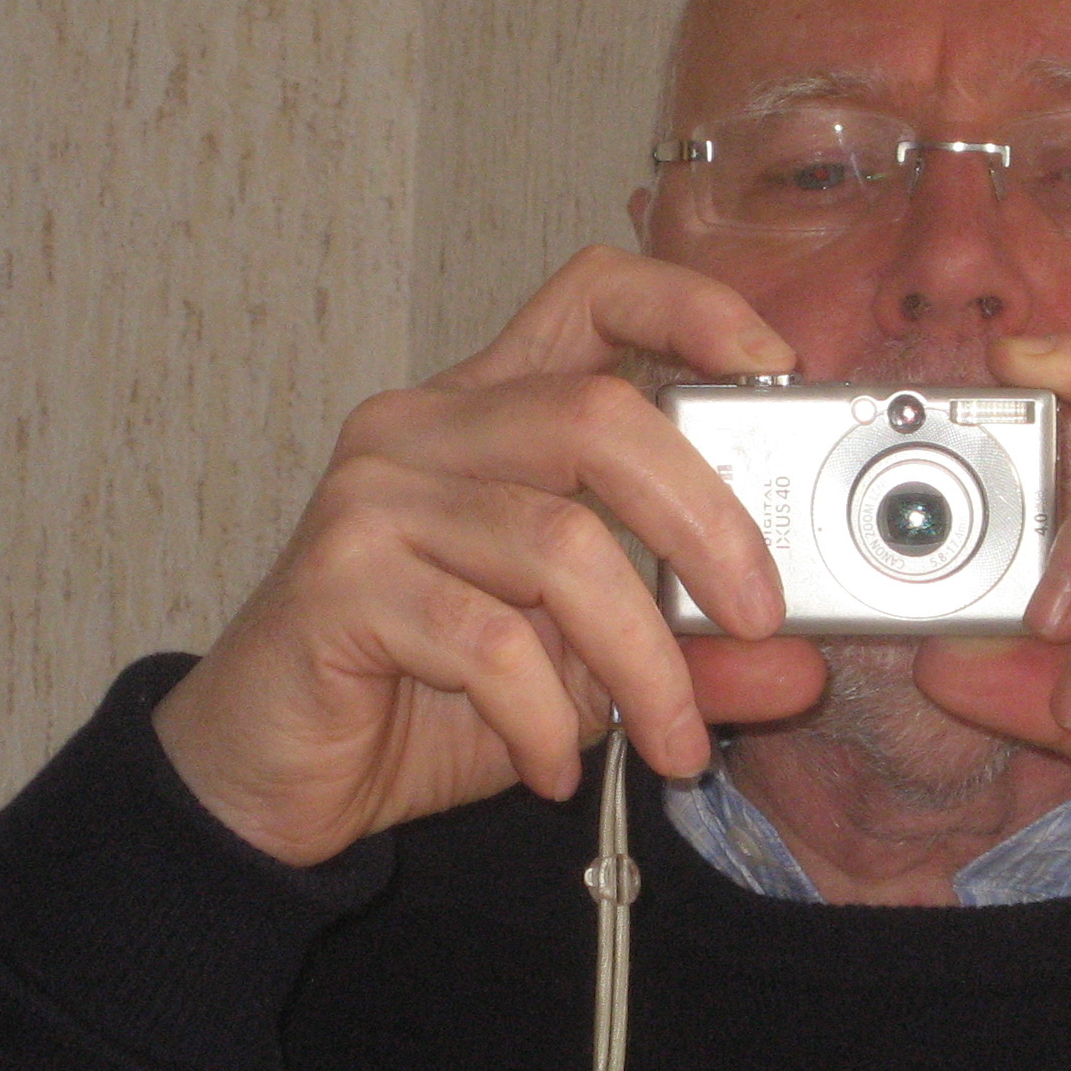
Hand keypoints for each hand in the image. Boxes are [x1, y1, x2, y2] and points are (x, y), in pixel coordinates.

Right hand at [152, 247, 826, 865]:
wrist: (271, 775)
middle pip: (600, 418)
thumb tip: (799, 664)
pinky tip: (552, 765)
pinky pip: (489, 642)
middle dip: (707, 524)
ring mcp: (373, 499)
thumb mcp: (581, 672)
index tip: (773, 367)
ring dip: (642, 662)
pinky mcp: (339, 582)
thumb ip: (685, 653)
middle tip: (758, 620)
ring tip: (670, 745)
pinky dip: (547, 717)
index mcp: (489, 412)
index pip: (591, 295)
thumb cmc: (420, 696)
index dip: (691, 308)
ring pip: (558, 546)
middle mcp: (425, 429)